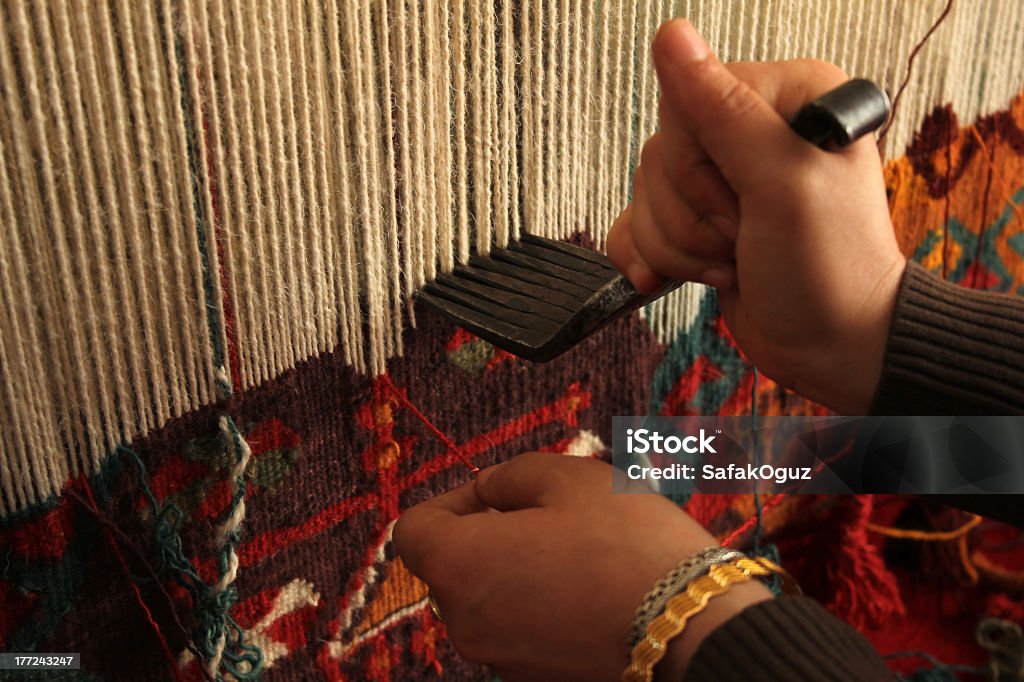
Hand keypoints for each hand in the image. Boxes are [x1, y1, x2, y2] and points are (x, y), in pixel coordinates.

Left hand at [393, 452, 770, 680]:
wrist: (692, 624)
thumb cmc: (625, 541)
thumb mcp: (565, 477)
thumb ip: (506, 476)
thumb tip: (487, 492)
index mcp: (459, 566)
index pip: (414, 529)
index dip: (450, 500)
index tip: (495, 493)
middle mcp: (464, 622)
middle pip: (450, 566)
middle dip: (485, 532)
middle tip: (545, 512)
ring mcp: (498, 658)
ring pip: (485, 597)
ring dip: (512, 568)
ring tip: (573, 549)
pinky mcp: (532, 676)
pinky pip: (516, 627)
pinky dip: (535, 603)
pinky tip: (584, 586)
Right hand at [606, 20, 905, 413]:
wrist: (832, 347)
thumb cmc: (828, 268)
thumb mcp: (780, 183)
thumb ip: (721, 110)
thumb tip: (671, 35)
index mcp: (783, 97)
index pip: (689, 102)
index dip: (700, 165)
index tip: (745, 203)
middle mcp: (749, 130)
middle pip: (662, 153)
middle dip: (692, 215)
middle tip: (745, 236)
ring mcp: (720, 180)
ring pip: (645, 194)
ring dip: (679, 245)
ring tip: (733, 261)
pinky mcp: (696, 221)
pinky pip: (636, 224)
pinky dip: (649, 257)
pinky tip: (682, 277)